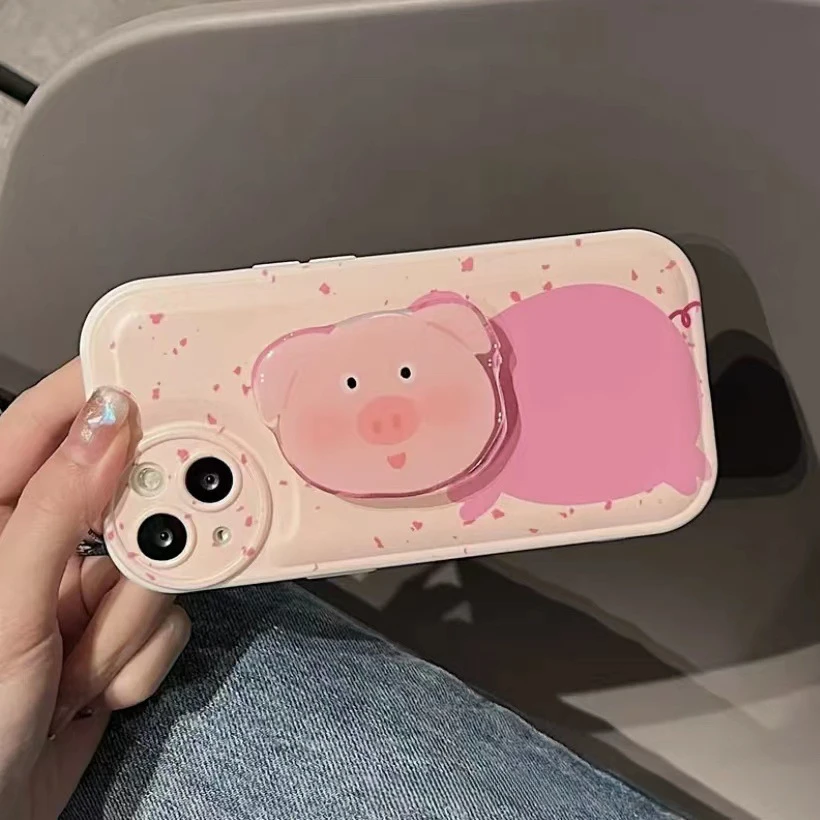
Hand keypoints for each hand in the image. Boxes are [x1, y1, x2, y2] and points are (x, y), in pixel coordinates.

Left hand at [0, 360, 189, 818]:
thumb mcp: (3, 611)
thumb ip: (55, 508)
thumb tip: (106, 425)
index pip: (45, 425)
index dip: (100, 390)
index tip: (157, 366)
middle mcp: (39, 549)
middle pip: (127, 496)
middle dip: (138, 549)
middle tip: (136, 566)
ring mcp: (81, 593)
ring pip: (156, 566)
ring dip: (127, 627)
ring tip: (76, 670)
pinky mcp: (116, 632)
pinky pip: (166, 618)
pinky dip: (140, 660)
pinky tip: (93, 691)